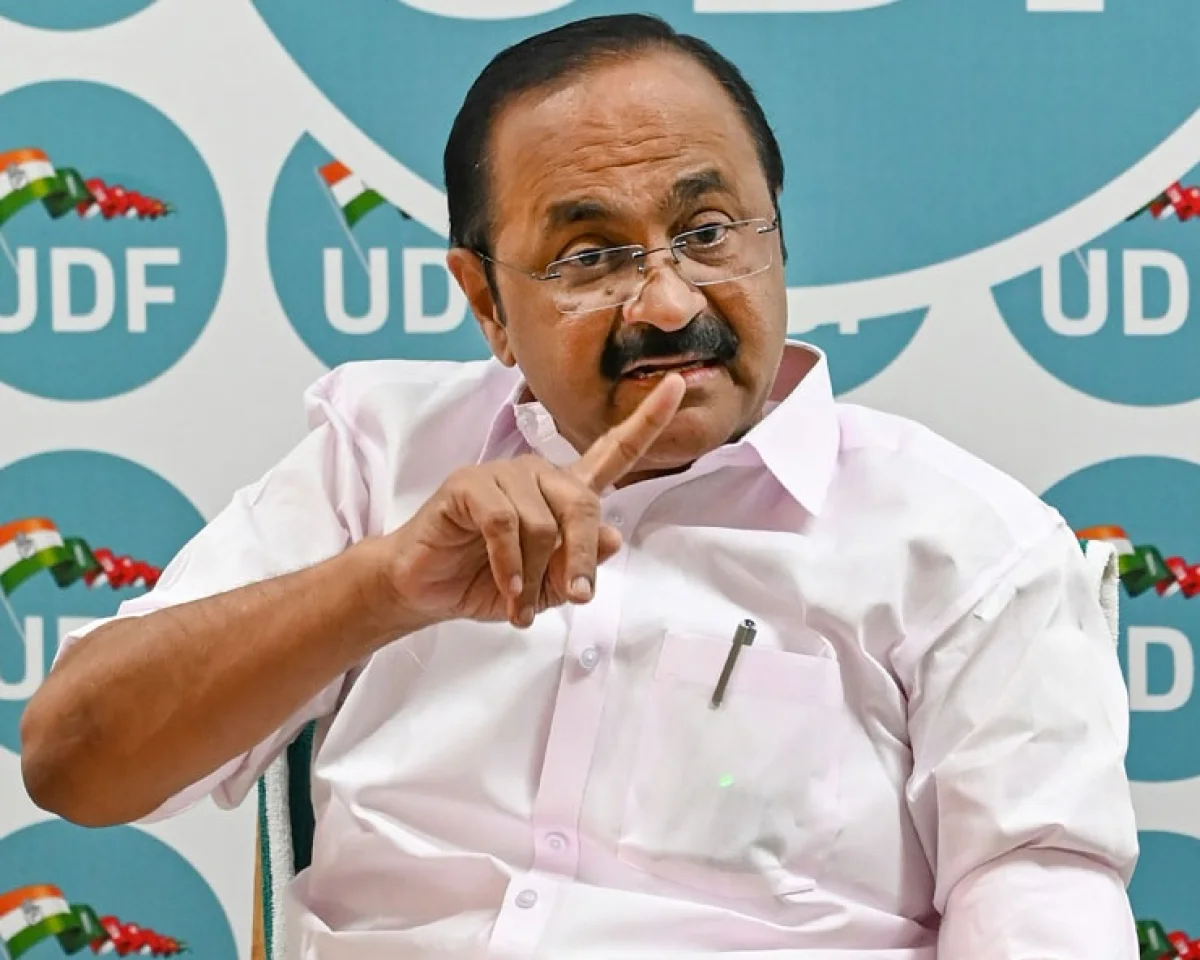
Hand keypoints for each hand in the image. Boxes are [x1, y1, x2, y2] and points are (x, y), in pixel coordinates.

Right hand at [384, 373, 686, 628]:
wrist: (426, 589)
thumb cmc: (485, 581)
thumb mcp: (544, 589)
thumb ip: (578, 568)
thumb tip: (613, 536)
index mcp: (563, 492)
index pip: (612, 452)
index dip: (647, 422)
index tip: (675, 386)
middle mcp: (538, 475)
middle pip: (582, 503)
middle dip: (581, 556)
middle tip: (575, 596)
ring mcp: (502, 474)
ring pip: (542, 522)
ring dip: (534, 575)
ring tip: (520, 602)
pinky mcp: (469, 485)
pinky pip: (505, 524)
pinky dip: (510, 564)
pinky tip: (507, 589)